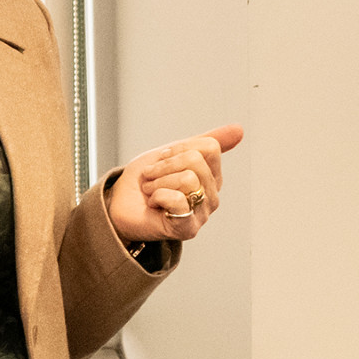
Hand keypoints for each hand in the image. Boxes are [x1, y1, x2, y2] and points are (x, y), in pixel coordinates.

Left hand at [110, 125, 244, 243]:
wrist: (117, 206)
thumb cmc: (144, 182)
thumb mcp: (171, 154)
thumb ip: (203, 142)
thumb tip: (240, 129)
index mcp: (211, 175)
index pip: (209, 147)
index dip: (178, 149)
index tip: (162, 160)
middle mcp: (212, 195)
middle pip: (196, 161)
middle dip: (164, 166)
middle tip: (151, 179)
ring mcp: (202, 213)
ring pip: (188, 179)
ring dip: (158, 183)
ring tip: (151, 192)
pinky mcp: (188, 229)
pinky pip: (179, 200)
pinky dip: (157, 197)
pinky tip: (154, 205)